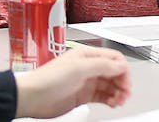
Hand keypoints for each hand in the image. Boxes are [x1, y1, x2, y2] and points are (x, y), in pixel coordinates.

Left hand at [16, 47, 131, 117]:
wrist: (32, 97)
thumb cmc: (48, 79)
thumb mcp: (78, 68)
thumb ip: (101, 65)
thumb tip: (120, 65)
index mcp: (87, 56)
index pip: (114, 58)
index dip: (122, 70)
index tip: (126, 82)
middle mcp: (88, 67)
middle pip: (114, 72)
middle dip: (122, 83)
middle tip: (125, 94)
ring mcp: (86, 82)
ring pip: (110, 85)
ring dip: (118, 92)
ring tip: (118, 101)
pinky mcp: (83, 95)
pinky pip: (103, 96)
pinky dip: (110, 99)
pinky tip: (112, 103)